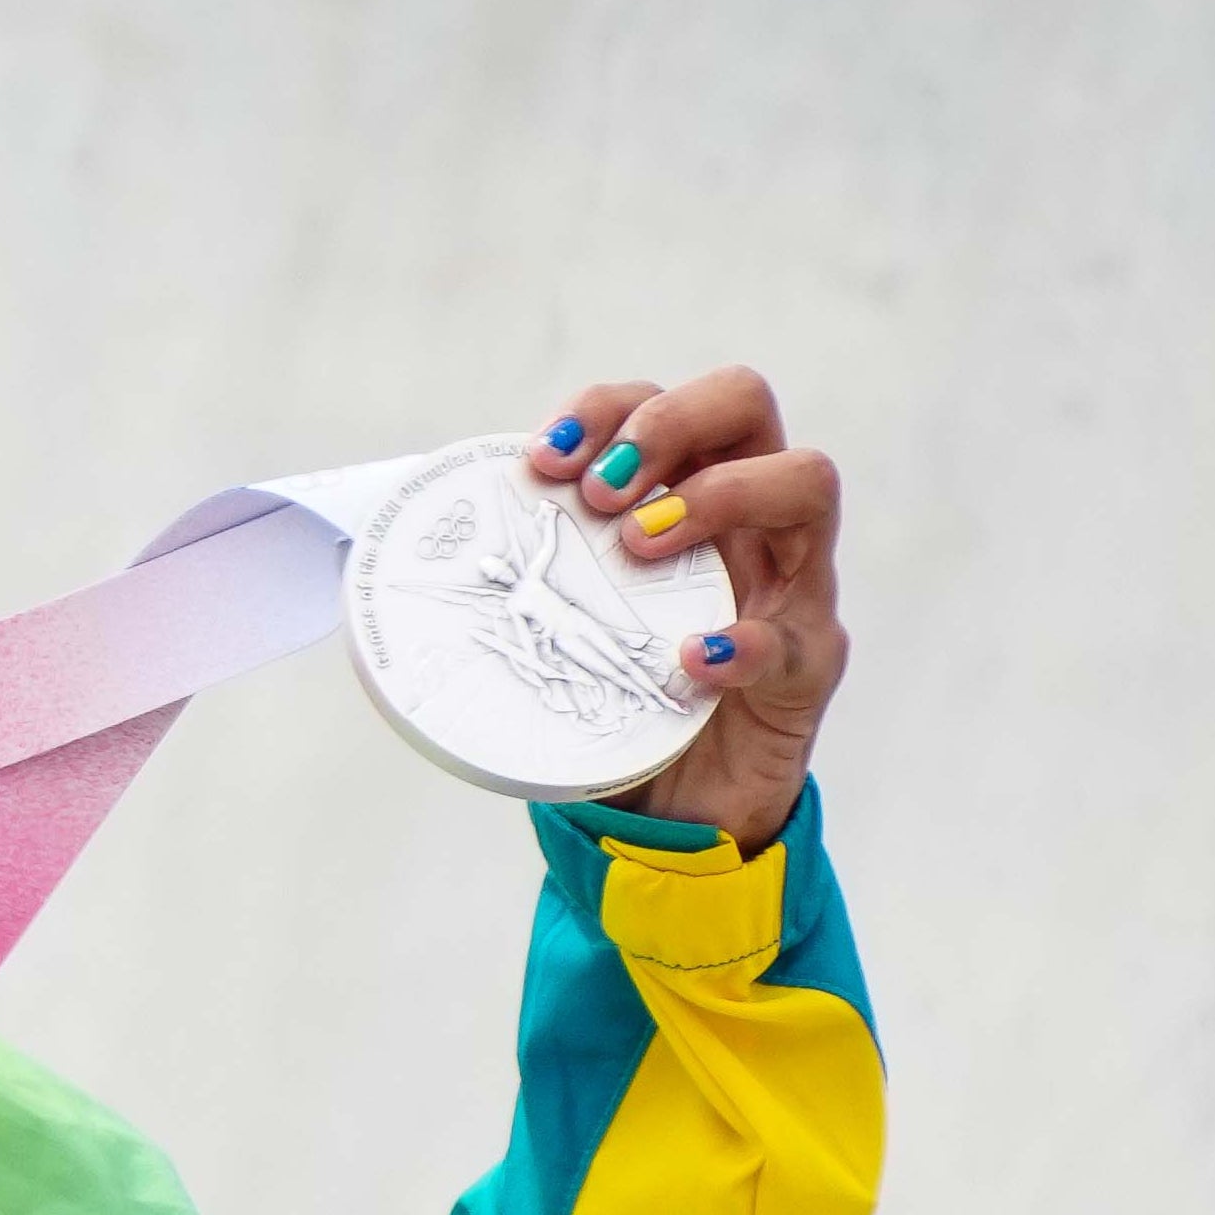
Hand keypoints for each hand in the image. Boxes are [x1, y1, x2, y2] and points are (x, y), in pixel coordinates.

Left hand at [525, 368, 845, 850]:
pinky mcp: (811, 666)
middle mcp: (748, 520)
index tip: (544, 460)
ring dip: (717, 496)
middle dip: (665, 425)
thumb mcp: (559, 629)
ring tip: (638, 546)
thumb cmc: (616, 701)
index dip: (603, 410)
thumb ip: (516, 584)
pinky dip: (743, 641)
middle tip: (599, 497)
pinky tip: (690, 660)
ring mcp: (793, 585)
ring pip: (807, 481)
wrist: (675, 813)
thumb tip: (403, 552)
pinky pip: (797, 636)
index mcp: (683, 494)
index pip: (660, 402)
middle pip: (745, 401)